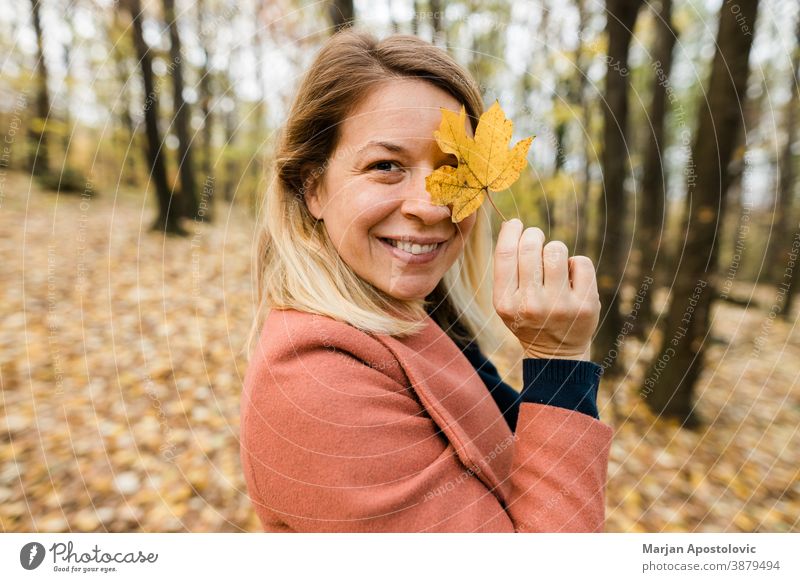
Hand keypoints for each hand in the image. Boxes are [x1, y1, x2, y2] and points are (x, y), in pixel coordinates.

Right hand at [492, 219, 600, 360]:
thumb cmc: (528, 317)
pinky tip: (572, 278)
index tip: (515, 224)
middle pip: (530, 247)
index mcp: (505, 303)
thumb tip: (510, 225)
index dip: (511, 231)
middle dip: (533, 235)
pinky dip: (577, 264)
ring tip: (554, 264)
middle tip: (536, 239)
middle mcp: (530, 305)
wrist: (556, 353)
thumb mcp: (507, 301)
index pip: (505, 254)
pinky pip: (581, 261)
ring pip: (556, 250)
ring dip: (555, 250)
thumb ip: (506, 269)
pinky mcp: (585, 305)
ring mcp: (559, 306)